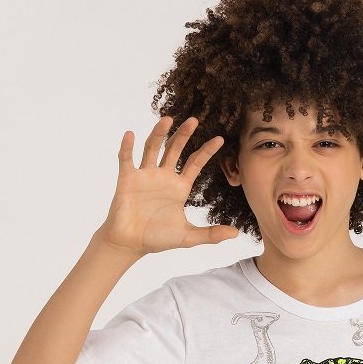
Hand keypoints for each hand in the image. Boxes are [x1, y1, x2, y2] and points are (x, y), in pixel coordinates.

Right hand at [98, 115, 239, 255]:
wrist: (131, 243)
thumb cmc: (158, 238)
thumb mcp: (188, 237)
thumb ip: (211, 234)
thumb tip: (236, 233)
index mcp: (179, 187)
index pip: (195, 163)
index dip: (207, 151)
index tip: (220, 139)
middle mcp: (163, 176)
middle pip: (175, 149)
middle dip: (184, 135)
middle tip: (194, 120)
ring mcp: (145, 175)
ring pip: (152, 148)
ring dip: (158, 134)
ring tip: (167, 120)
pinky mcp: (127, 179)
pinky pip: (126, 159)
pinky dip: (127, 147)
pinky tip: (130, 135)